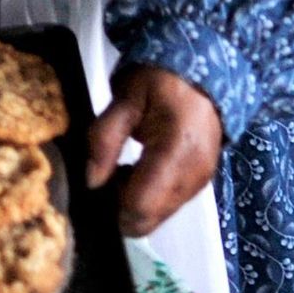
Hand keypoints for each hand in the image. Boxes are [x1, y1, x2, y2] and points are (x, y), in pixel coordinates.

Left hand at [87, 63, 222, 236]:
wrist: (202, 71)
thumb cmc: (160, 80)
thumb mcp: (125, 99)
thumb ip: (104, 138)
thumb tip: (91, 182)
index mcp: (177, 151)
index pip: (138, 206)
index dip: (110, 203)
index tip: (96, 183)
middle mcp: (194, 176)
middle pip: (148, 221)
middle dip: (120, 208)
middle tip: (108, 177)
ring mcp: (201, 182)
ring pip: (157, 219)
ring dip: (135, 203)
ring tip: (124, 169)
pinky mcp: (201, 183)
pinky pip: (168, 206)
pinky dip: (149, 197)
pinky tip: (140, 170)